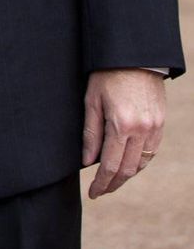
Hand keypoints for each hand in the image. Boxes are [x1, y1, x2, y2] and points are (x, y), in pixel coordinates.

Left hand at [83, 68, 165, 198]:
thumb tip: (87, 162)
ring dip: (127, 175)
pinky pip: (152, 151)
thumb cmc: (107, 74)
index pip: (111, 166)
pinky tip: (128, 163)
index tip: (93, 194)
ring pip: (142, 163)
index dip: (101, 184)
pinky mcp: (160, 122)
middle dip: (114, 184)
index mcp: (121, 125)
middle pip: (128, 170)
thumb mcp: (91, 100)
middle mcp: (141, 130)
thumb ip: (91, 133)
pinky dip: (139, 162)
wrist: (135, 55)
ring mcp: (154, 127)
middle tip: (101, 191)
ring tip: (112, 180)